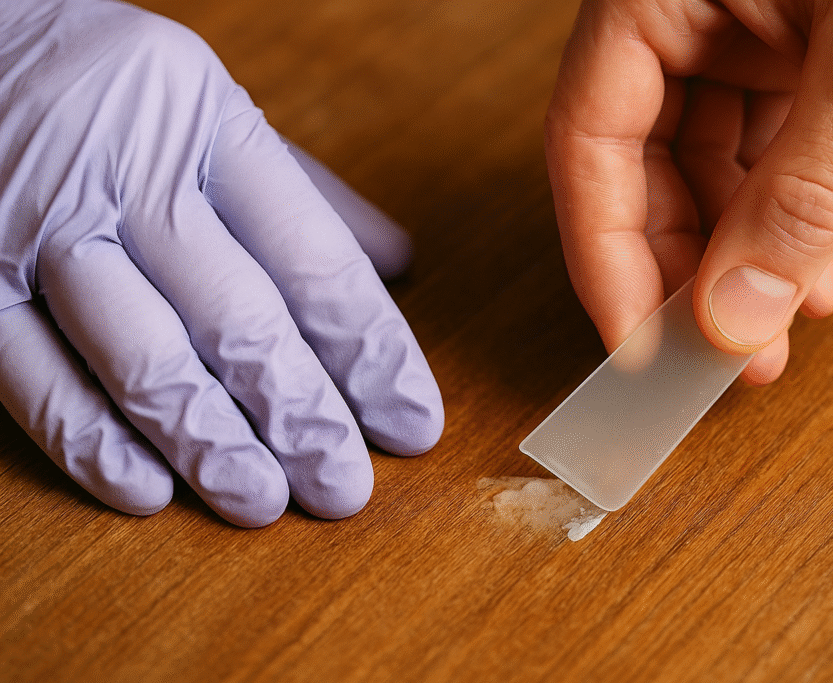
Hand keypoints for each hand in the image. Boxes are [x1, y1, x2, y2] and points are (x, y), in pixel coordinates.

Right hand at [0, 0, 442, 526]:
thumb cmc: (109, 93)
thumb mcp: (213, 111)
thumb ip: (304, 192)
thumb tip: (399, 266)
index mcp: (209, 121)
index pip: (315, 258)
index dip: (372, 351)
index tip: (412, 420)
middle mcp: (127, 168)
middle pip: (240, 318)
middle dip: (303, 417)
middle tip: (344, 488)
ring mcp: (37, 224)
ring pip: (143, 358)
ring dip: (210, 445)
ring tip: (266, 504)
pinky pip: (32, 377)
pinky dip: (92, 443)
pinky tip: (148, 492)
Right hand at [545, 0, 832, 383]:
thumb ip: (804, 192)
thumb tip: (736, 316)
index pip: (590, 134)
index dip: (605, 251)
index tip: (637, 345)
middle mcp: (687, 9)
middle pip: (640, 163)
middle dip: (687, 269)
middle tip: (722, 354)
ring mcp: (743, 29)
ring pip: (705, 170)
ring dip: (745, 258)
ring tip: (785, 328)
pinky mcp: (797, 52)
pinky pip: (769, 154)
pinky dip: (791, 220)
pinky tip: (822, 274)